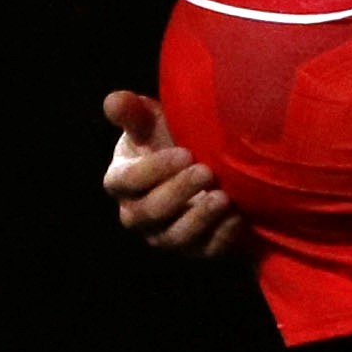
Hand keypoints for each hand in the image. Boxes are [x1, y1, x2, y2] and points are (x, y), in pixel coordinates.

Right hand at [101, 91, 244, 257]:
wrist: (203, 167)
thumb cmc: (169, 140)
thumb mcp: (152, 122)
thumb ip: (132, 112)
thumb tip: (113, 100)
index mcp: (121, 181)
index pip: (128, 182)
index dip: (155, 170)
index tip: (185, 153)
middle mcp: (137, 215)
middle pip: (150, 212)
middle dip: (179, 192)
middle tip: (207, 172)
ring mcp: (165, 236)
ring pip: (175, 237)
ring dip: (200, 218)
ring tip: (224, 197)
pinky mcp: (194, 250)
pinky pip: (205, 251)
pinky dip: (222, 236)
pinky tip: (238, 216)